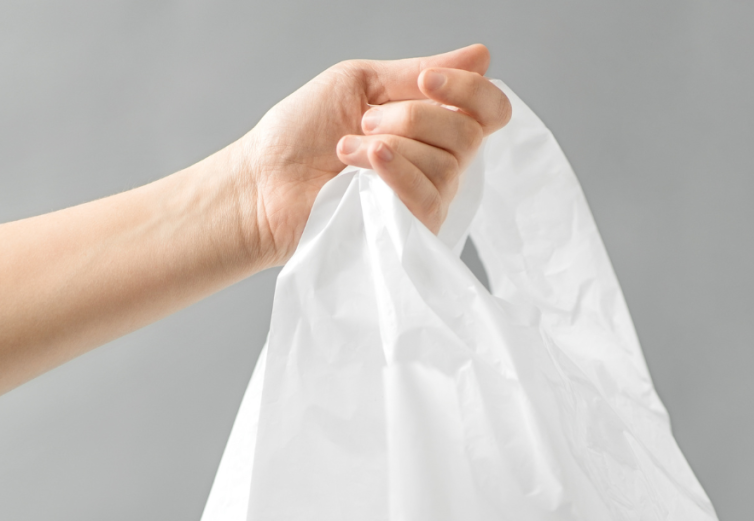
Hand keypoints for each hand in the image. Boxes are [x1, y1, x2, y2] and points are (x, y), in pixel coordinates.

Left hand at [234, 44, 511, 267]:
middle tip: (363, 122)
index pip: (489, 110)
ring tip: (347, 150)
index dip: (470, 92)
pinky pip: (427, 198)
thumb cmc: (301, 133)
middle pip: (468, 135)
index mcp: (431, 124)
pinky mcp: (409, 231)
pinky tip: (356, 168)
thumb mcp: (360, 84)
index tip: (426, 82)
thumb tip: (482, 56)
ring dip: (391, 146)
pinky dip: (393, 173)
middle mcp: (439, 163)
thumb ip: (419, 73)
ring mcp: (427, 200)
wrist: (263, 182)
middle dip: (412, 118)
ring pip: (447, 166)